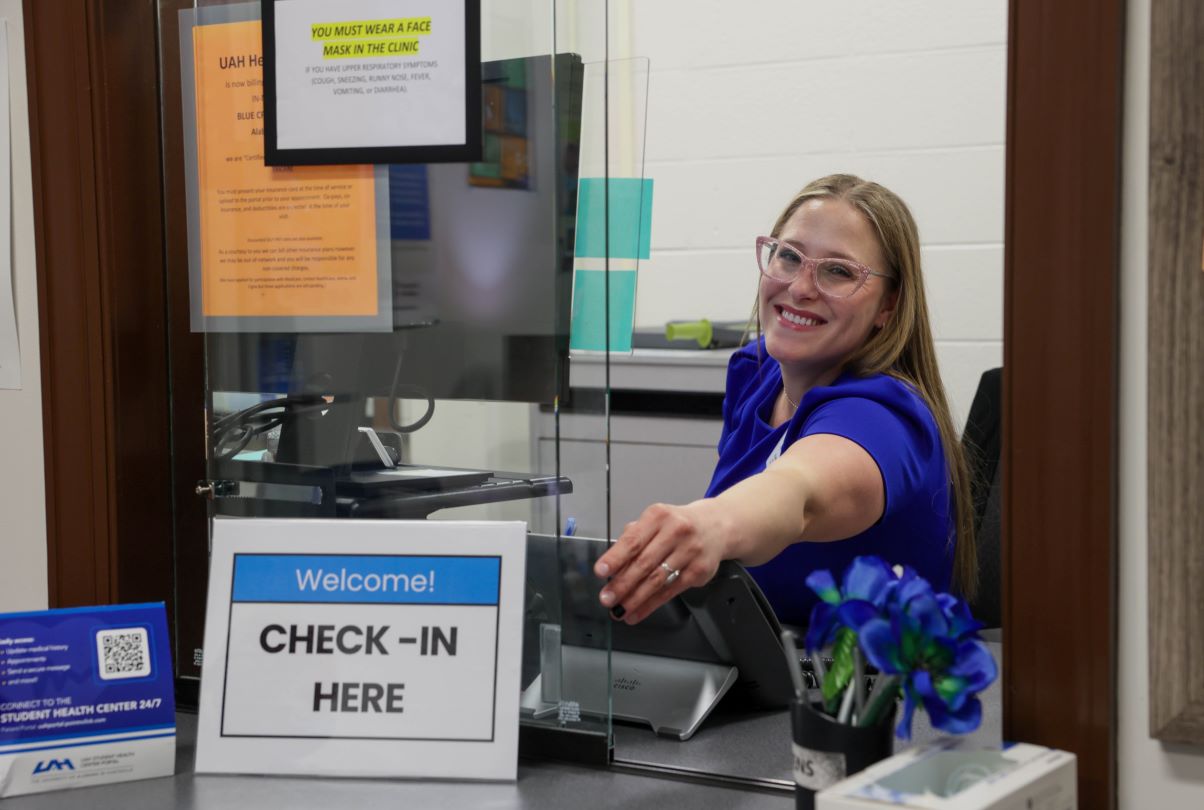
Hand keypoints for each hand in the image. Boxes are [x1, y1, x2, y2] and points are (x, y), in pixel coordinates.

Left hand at [593, 500, 728, 623]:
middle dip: (622, 584)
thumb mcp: (655, 521)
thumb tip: (613, 567)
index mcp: (659, 516)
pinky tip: (638, 611)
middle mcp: (676, 532)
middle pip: (644, 563)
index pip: (633, 540)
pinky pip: (670, 591)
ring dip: (635, 598)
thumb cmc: (678, 525)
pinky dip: (651, 604)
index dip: (615, 558)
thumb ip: (634, 539)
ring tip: (619, 609)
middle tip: (607, 598)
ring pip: (657, 580)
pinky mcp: (699, 571)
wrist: (716, 526)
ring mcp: (690, 552)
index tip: (601, 571)